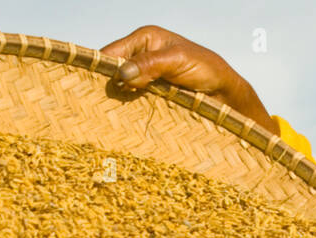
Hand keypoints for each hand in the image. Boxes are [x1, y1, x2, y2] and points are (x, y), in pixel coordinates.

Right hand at [100, 25, 279, 134]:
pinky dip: (129, 108)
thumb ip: (151, 64)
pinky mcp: (152, 94)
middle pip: (113, 71)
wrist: (225, 93)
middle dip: (107, 85)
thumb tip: (123, 74)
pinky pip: (134, 100)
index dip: (100, 67)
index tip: (90, 86)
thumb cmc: (207, 69)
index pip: (112, 52)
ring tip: (107, 115)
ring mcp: (146, 76)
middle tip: (97, 104)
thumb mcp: (178, 61)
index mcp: (145, 39)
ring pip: (122, 87)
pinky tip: (123, 119)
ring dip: (118, 99)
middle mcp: (141, 55)